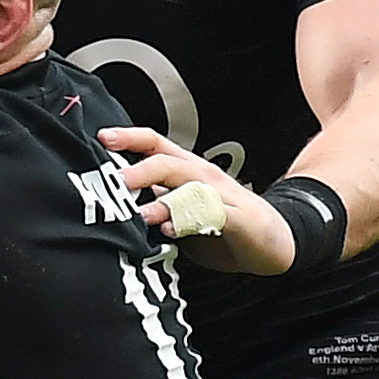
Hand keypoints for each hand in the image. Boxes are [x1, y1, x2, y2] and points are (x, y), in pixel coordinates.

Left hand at [98, 125, 293, 273]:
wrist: (275, 241)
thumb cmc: (223, 224)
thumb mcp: (181, 211)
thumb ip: (153, 202)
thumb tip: (112, 202)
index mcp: (186, 169)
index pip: (155, 144)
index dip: (129, 138)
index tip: (102, 138)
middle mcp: (202, 176)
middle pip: (167, 163)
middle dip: (138, 171)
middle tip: (114, 182)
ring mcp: (222, 195)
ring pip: (188, 187)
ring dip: (162, 200)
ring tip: (138, 213)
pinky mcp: (239, 219)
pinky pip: (212, 215)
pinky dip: (190, 221)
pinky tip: (170, 230)